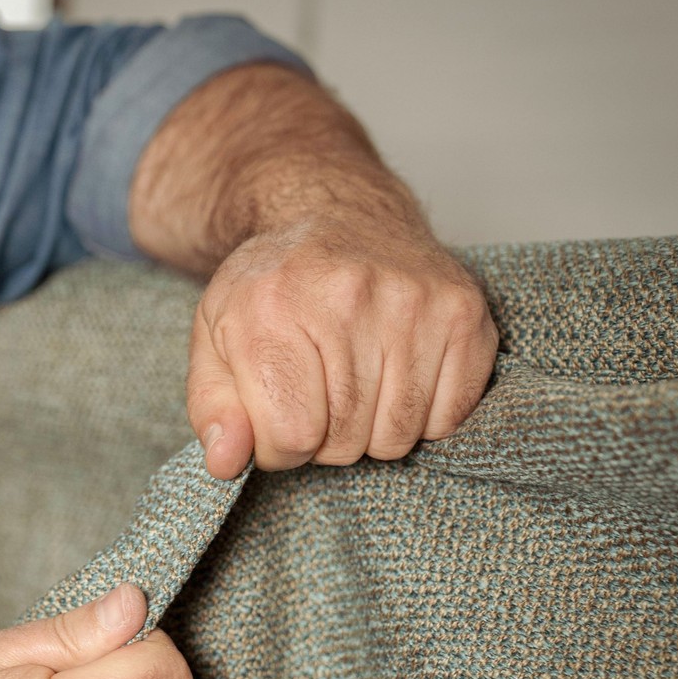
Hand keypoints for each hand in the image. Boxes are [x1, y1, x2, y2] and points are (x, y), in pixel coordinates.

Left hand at [187, 219, 497, 477]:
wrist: (340, 216)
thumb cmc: (274, 290)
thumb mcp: (215, 339)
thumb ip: (212, 408)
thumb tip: (223, 462)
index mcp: (272, 307)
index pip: (291, 434)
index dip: (278, 447)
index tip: (276, 417)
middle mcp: (348, 297)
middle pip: (345, 442)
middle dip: (324, 439)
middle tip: (317, 394)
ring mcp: (415, 301)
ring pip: (398, 436)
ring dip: (372, 432)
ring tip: (355, 384)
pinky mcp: (465, 311)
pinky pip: (448, 418)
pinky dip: (422, 418)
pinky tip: (397, 377)